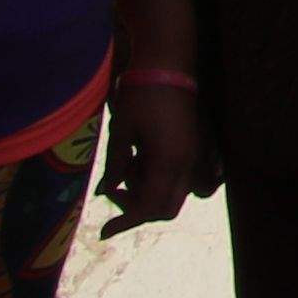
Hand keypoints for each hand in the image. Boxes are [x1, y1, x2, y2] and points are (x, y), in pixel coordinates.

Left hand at [102, 78, 209, 226]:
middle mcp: (186, 164)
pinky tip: (139, 159)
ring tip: (126, 166)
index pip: (148, 207)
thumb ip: (115, 166)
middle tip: (115, 190)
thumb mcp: (121, 131)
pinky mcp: (192, 147)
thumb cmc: (141, 95)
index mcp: (168, 162)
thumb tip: (106, 191)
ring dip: (147, 191)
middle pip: (166, 208)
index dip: (125, 221)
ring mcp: (192, 156)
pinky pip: (177, 177)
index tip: (104, 231)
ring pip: (172, 194)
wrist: (168, 66)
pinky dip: (156, 179)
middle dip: (139, 209)